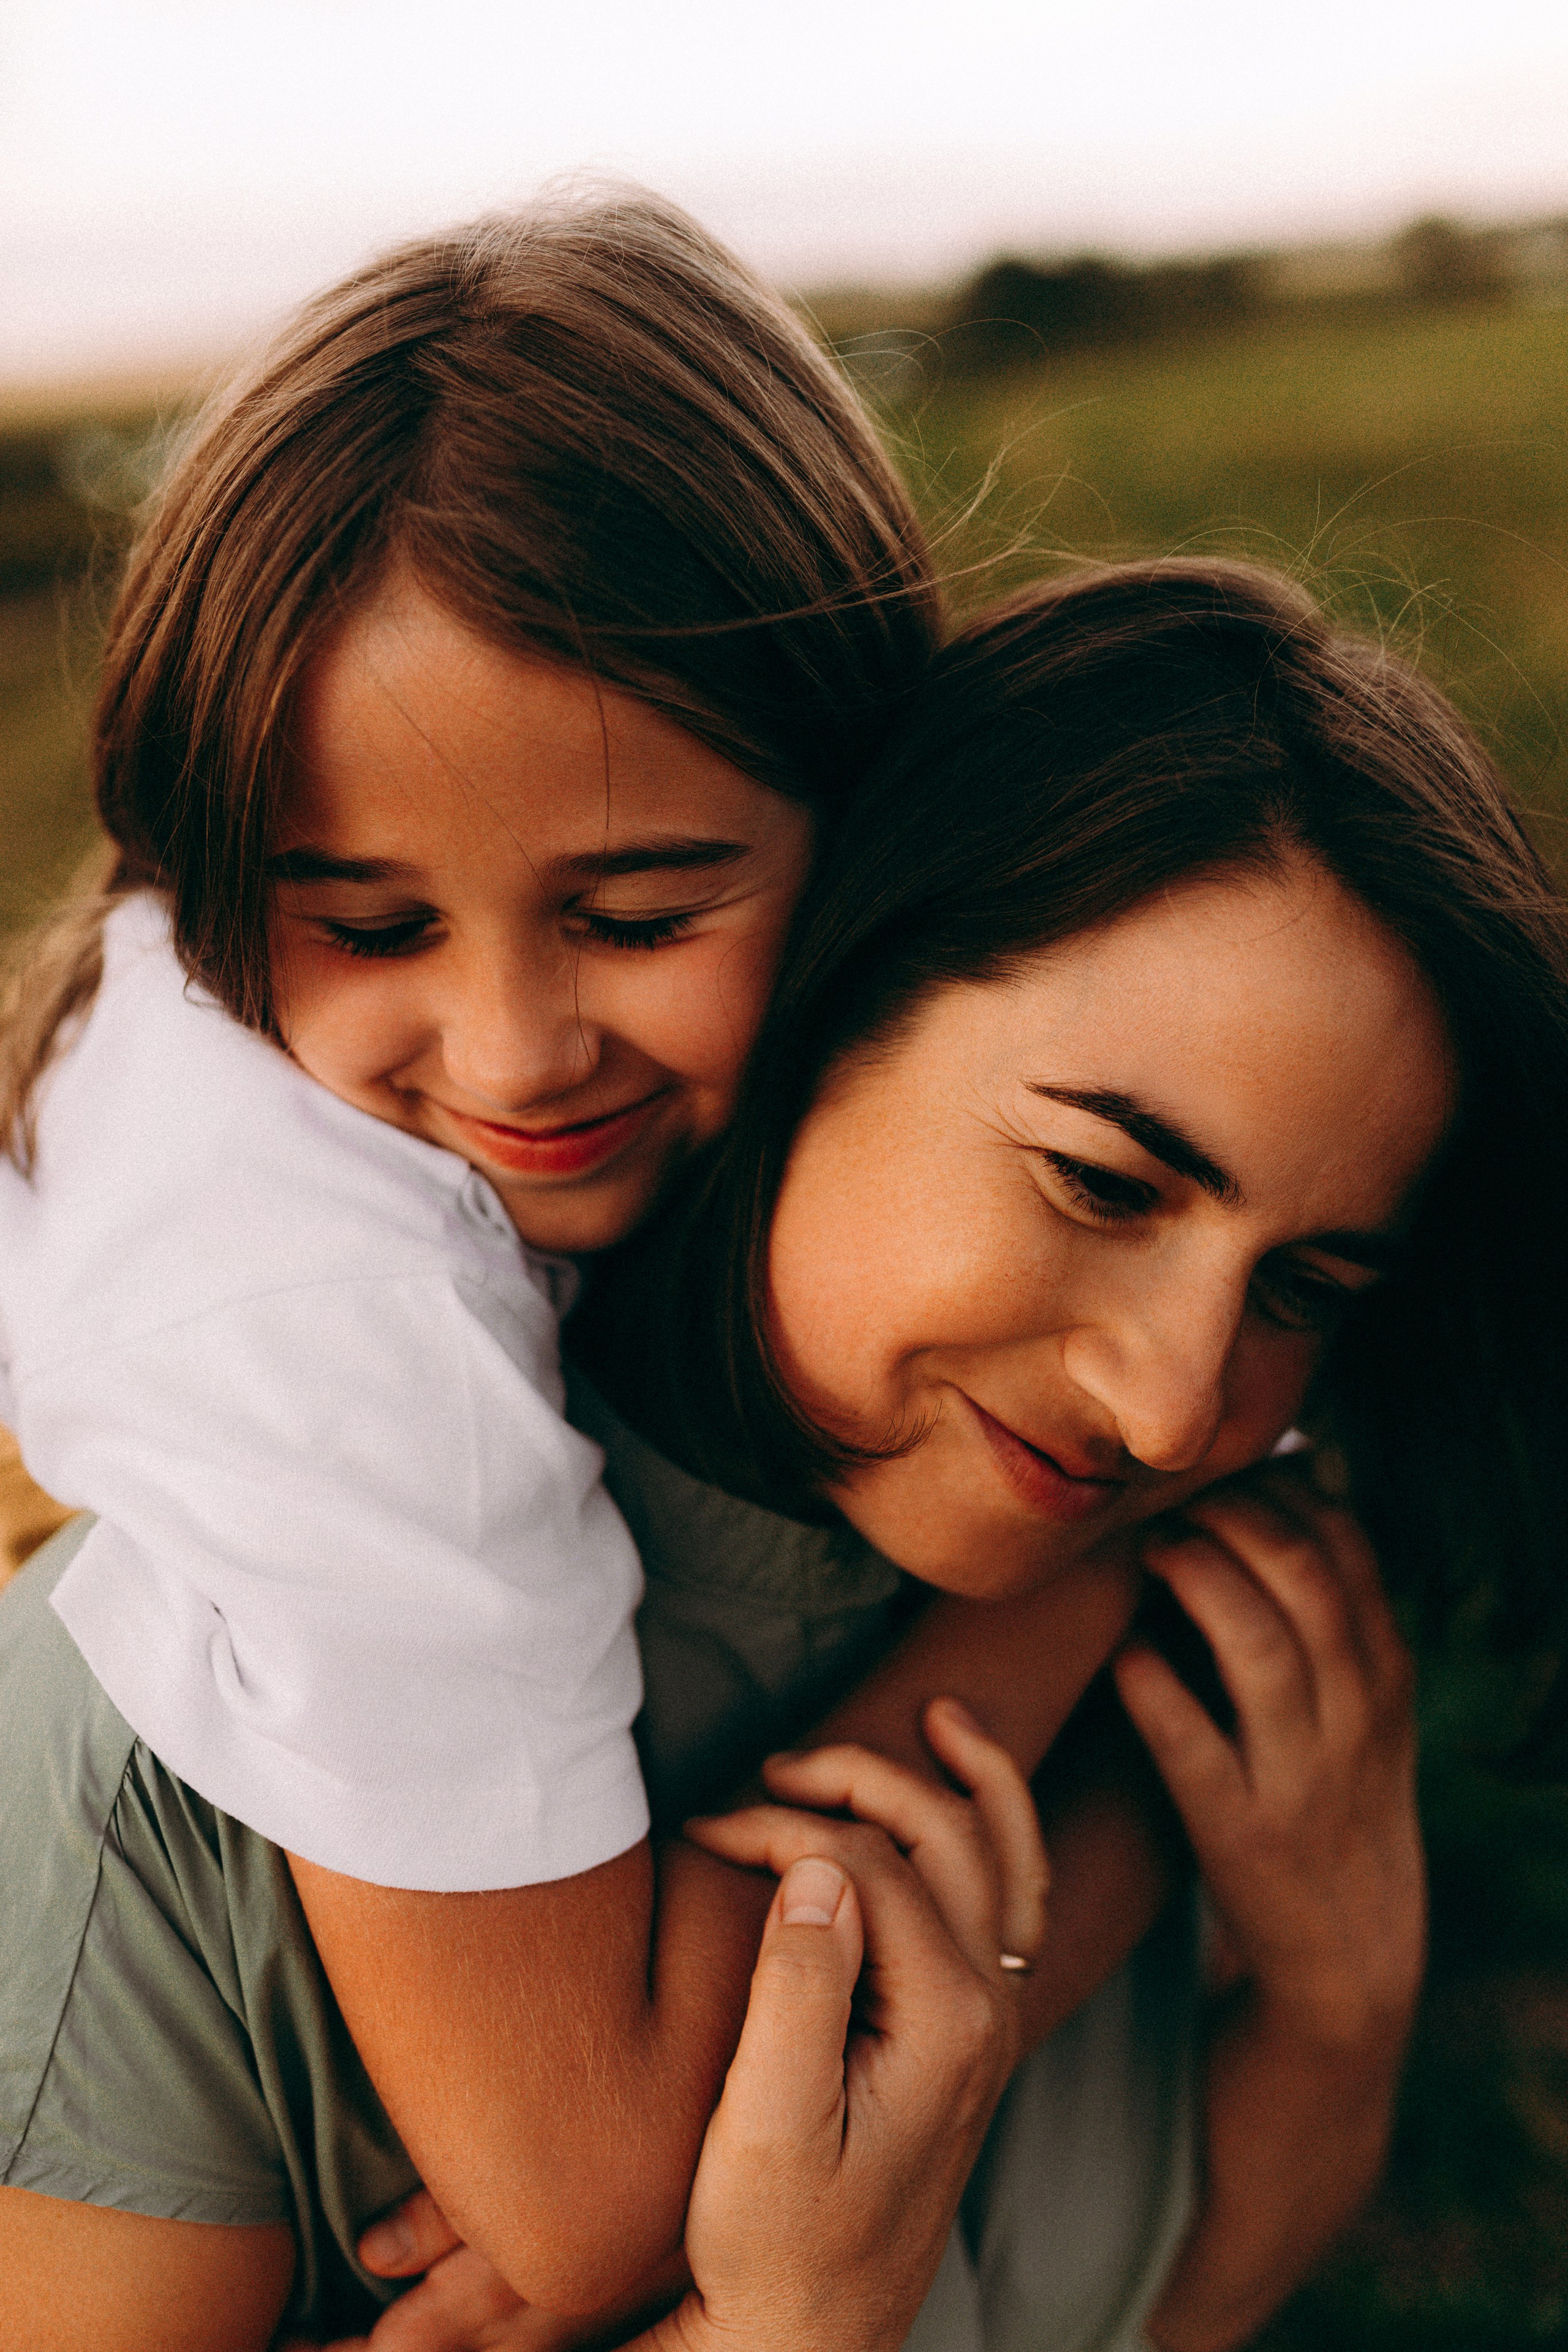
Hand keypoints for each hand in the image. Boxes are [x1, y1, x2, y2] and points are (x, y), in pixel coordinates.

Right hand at [330, 1701, 1044, 2351]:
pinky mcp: (966, 2036)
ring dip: (966, 1782)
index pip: (869, 1865)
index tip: (703, 1833)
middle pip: (946, 1837)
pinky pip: (1009, 1906)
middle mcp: (985, 2013)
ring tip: (931, 1718)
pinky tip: (962, 1801)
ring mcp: (986, 2024)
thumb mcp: (766, 2129)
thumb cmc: (774, 2244)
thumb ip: (797, 1989)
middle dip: (861, 1779)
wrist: (810, 2338)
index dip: (782, 1829)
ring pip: (1005, 1860)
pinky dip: (996, 1835)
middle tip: (771, 1765)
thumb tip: (818, 1862)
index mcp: (944, 2024)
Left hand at [1114, 1465, 1425, 2054]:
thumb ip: (1336, 1597)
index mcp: (1384, 1672)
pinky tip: (1123, 1651)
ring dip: (1197, 1580)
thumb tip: (1315, 1464)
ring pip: (1260, 1649)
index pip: (1344, 1544)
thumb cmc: (1337, 1794)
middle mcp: (1354, 1715)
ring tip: (1149, 1549)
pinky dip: (1153, 1687)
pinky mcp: (1239, 1834)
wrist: (1352, 1953)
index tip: (1218, 1470)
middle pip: (1303, 1577)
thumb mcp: (1364, 1701)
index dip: (1275, 1488)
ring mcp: (1299, 1775)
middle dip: (1232, 1517)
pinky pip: (1192, 1745)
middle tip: (1170, 1500)